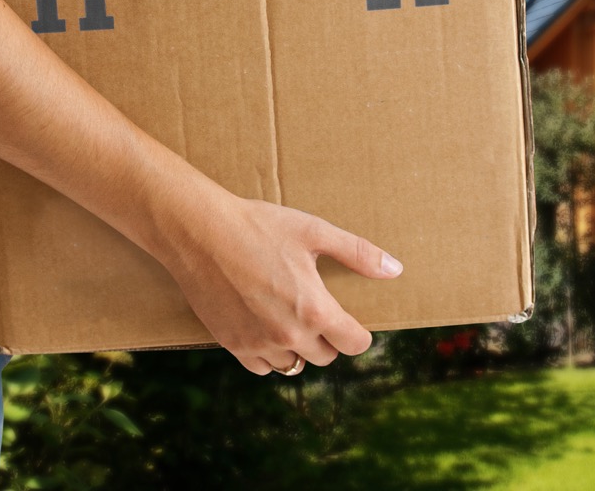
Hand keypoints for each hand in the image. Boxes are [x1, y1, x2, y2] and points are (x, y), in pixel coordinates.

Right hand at [158, 186, 401, 374]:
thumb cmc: (259, 226)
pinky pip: (262, 367)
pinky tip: (267, 328)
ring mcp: (258, 344)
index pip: (354, 344)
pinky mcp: (232, 345)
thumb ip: (358, 253)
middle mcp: (289, 336)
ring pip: (294, 365)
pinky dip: (270, 355)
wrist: (200, 232)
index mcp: (315, 311)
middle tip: (319, 309)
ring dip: (300, 348)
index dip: (359, 334)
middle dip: (329, 337)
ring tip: (293, 318)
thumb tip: (395, 270)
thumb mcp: (315, 232)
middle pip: (326, 356)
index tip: (354, 322)